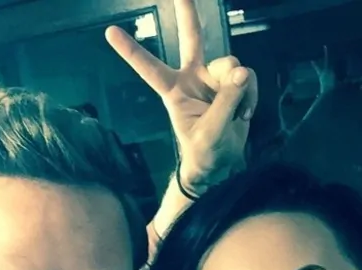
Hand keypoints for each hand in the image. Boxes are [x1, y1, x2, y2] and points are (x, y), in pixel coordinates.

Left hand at [106, 0, 257, 191]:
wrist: (220, 163)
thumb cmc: (205, 152)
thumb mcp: (211, 131)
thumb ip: (226, 101)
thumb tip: (242, 72)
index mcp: (174, 91)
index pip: (150, 69)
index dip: (131, 51)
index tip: (110, 32)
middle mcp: (192, 78)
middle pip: (192, 39)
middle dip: (187, 14)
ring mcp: (213, 79)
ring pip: (231, 65)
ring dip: (240, 88)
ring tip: (238, 114)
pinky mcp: (233, 84)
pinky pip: (248, 78)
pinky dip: (251, 95)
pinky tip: (244, 114)